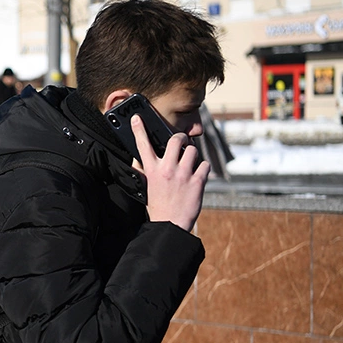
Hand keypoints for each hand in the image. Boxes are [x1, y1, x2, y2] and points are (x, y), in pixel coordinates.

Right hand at [133, 115, 208, 231]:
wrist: (170, 224)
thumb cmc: (158, 205)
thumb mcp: (146, 186)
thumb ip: (144, 170)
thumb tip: (140, 156)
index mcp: (151, 170)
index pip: (142, 145)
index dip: (138, 129)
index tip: (136, 118)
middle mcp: (167, 169)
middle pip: (177, 140)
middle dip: (181, 138)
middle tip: (182, 143)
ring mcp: (184, 174)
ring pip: (193, 150)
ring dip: (193, 155)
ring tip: (189, 164)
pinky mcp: (198, 181)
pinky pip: (205, 165)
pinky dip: (203, 169)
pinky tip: (197, 176)